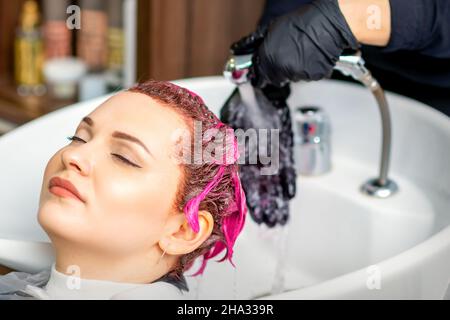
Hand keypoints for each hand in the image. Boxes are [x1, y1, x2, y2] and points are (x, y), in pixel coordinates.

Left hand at [232, 0, 359, 86]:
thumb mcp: (272, 30)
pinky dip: (307, 70)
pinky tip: (310, 57)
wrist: (326, 25)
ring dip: (293, 70)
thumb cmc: (302, 24)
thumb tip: (246, 50)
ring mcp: (298, 74)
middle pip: (275, 79)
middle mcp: (282, 69)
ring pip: (291, 78)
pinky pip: (306, 77)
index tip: (260, 78)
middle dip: (277, 71)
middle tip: (285, 58)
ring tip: (300, 53)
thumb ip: (258, 44)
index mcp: (269, 58)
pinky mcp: (313, 77)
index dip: (260, 76)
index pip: (260, 77)